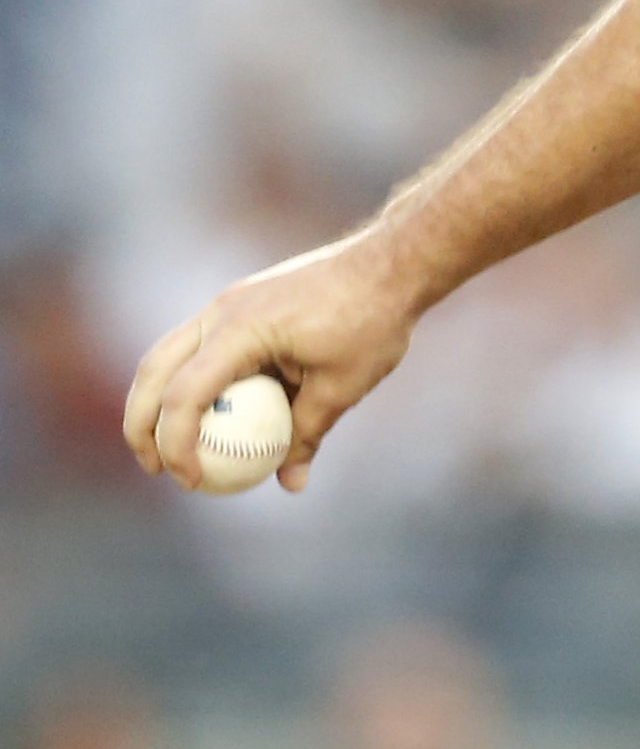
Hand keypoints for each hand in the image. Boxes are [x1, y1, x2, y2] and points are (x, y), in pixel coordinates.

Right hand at [122, 231, 425, 492]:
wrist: (390, 264)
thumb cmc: (372, 321)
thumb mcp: (344, 386)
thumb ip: (308, 433)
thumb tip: (290, 483)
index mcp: (239, 330)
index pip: (185, 395)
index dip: (176, 444)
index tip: (190, 481)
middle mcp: (220, 312)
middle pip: (155, 372)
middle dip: (141, 424)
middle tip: (155, 470)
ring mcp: (225, 304)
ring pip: (168, 355)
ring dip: (157, 399)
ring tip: (168, 446)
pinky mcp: (239, 304)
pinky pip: (199, 346)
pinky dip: (191, 379)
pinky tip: (212, 413)